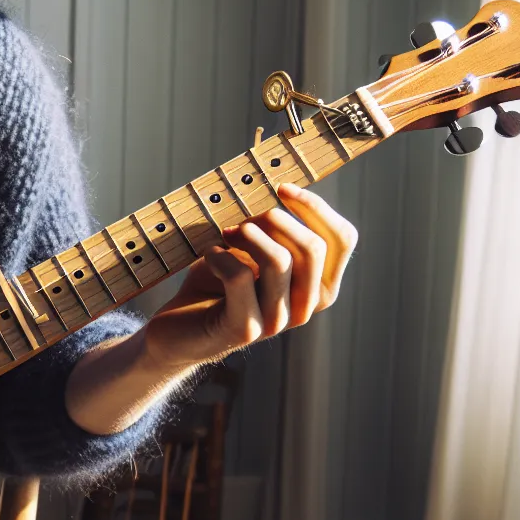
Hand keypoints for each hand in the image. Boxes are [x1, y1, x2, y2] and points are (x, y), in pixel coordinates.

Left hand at [142, 183, 357, 367]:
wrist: (176, 331)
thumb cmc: (214, 284)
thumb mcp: (249, 249)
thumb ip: (271, 227)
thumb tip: (278, 189)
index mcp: (317, 285)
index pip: (342, 240)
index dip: (315, 207)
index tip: (282, 187)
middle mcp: (305, 306)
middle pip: (314, 248)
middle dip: (277, 219)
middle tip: (244, 216)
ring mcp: (277, 322)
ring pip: (279, 261)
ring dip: (248, 235)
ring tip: (225, 233)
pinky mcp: (244, 329)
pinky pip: (240, 277)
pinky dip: (220, 256)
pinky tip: (208, 254)